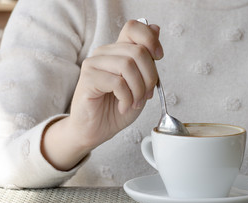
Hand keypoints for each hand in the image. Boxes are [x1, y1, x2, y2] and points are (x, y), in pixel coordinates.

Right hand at [42, 20, 162, 169]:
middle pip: (138, 51)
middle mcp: (104, 53)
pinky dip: (127, 98)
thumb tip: (156, 28)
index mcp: (117, 51)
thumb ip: (147, 60)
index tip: (159, 57)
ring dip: (138, 90)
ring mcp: (94, 64)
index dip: (150, 39)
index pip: (133, 27)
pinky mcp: (88, 79)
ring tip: (135, 103)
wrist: (96, 131)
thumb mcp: (140, 85)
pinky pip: (117, 82)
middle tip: (146, 96)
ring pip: (128, 65)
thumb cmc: (116, 109)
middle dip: (150, 77)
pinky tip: (123, 107)